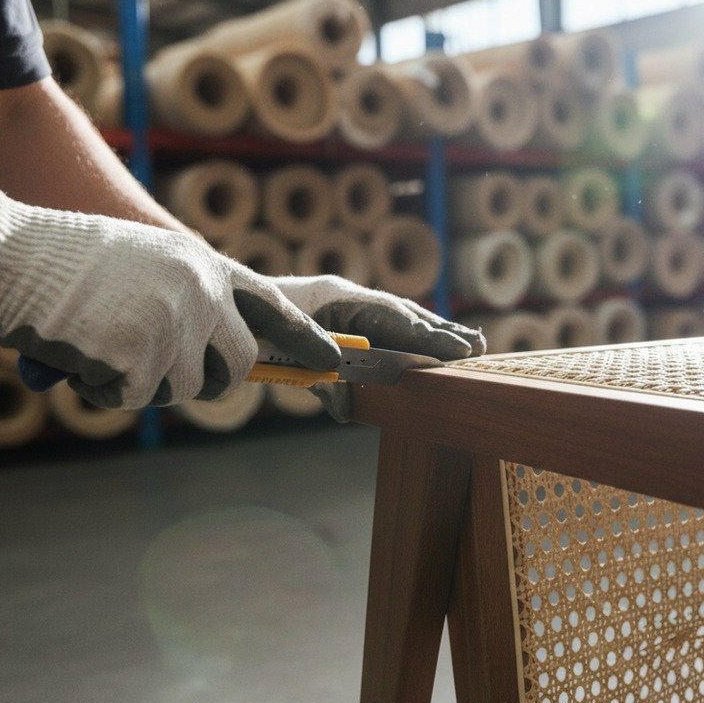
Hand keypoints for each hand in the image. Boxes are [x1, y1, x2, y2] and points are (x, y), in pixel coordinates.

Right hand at [0, 186, 338, 408]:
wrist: (11, 251)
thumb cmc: (68, 258)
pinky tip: (78, 351)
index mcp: (205, 268)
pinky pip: (130, 397)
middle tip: (157, 366)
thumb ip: (190, 296)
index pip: (272, 309)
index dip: (304, 338)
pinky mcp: (137, 358)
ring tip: (99, 338)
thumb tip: (213, 350)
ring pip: (178, 388)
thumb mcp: (149, 260)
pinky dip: (100, 387)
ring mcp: (172, 327)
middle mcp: (201, 296)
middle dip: (205, 378)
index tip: (332, 362)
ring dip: (138, 380)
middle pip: (234, 367)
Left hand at [274, 275, 485, 420]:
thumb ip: (322, 383)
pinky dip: (410, 335)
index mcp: (336, 299)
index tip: (457, 353)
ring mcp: (345, 301)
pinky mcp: (341, 314)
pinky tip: (429, 347)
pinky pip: (383, 324)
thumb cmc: (254, 333)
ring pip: (398, 317)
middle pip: (404, 314)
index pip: (394, 319)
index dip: (428, 338)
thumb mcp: (284, 361)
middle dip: (441, 332)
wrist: (226, 305)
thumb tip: (350, 406)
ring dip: (432, 332)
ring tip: (468, 345)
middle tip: (476, 349)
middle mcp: (346, 296)